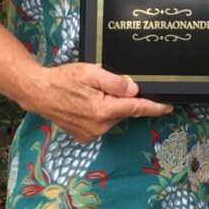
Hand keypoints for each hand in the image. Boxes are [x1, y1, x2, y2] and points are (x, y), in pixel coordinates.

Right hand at [22, 62, 173, 141]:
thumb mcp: (91, 73)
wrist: (38, 92)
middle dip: (123, 99)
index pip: (136, 109)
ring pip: (113, 116)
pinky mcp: (84, 136)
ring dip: (111, 105)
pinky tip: (88, 102)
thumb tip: (134, 90)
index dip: (154, 107)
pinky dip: (102, 112)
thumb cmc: (63, 79)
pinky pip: (102, 122)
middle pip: (124, 111)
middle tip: (105, 84)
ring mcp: (91, 134)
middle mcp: (99, 126)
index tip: (169, 107)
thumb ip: (115, 81)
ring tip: (91, 92)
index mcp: (103, 110)